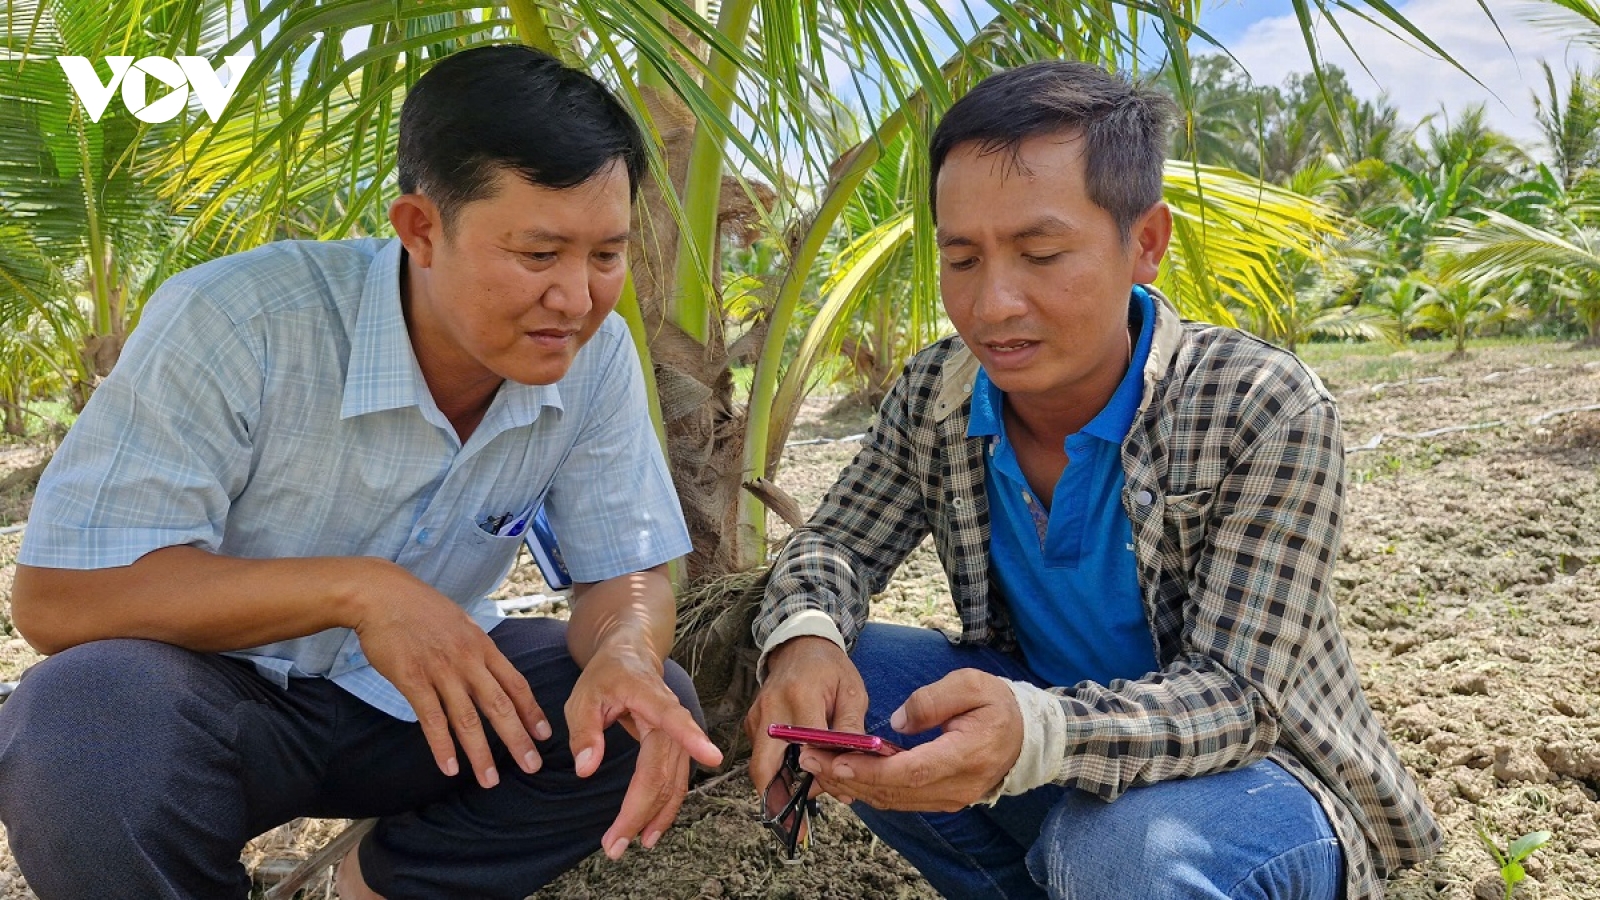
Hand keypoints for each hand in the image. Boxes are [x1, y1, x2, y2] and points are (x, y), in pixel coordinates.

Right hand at [352, 563, 550, 788]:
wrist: (382, 595)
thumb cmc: (421, 609)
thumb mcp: (461, 623)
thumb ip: (477, 648)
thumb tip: (490, 668)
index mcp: (483, 647)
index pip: (515, 684)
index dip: (531, 712)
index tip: (544, 735)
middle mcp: (468, 661)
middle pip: (499, 706)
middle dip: (517, 740)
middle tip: (531, 767)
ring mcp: (441, 671)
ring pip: (467, 719)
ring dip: (480, 753)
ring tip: (490, 780)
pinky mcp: (413, 680)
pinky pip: (432, 719)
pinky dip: (442, 745)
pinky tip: (449, 767)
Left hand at [565, 641, 722, 859]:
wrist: (631, 656)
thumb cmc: (605, 676)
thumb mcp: (583, 696)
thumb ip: (584, 731)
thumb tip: (585, 770)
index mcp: (649, 697)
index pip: (674, 718)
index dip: (693, 737)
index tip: (713, 757)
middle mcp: (670, 717)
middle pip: (662, 769)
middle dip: (641, 810)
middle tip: (615, 845)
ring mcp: (676, 735)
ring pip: (672, 781)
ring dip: (655, 816)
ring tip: (631, 844)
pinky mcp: (675, 748)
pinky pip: (674, 782)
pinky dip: (664, 807)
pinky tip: (650, 829)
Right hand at [743, 636, 867, 804]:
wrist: (799, 646)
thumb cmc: (830, 669)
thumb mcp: (852, 692)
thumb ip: (851, 729)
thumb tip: (853, 767)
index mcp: (799, 698)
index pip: (809, 746)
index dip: (825, 774)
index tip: (842, 794)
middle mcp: (771, 710)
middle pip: (765, 766)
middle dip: (778, 800)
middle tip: (795, 829)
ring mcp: (756, 718)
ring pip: (762, 766)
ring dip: (778, 791)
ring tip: (796, 817)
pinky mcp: (752, 724)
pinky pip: (762, 757)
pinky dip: (777, 774)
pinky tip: (796, 787)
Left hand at [801, 668, 1022, 811]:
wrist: (1026, 735)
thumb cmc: (998, 704)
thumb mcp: (971, 684)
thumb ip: (933, 700)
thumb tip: (897, 722)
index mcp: (965, 755)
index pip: (911, 770)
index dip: (871, 770)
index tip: (837, 761)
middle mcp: (956, 786)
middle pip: (894, 790)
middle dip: (848, 777)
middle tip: (811, 758)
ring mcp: (949, 798)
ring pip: (893, 799)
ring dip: (853, 786)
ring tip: (819, 765)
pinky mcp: (941, 799)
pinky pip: (900, 799)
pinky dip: (870, 789)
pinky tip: (845, 774)